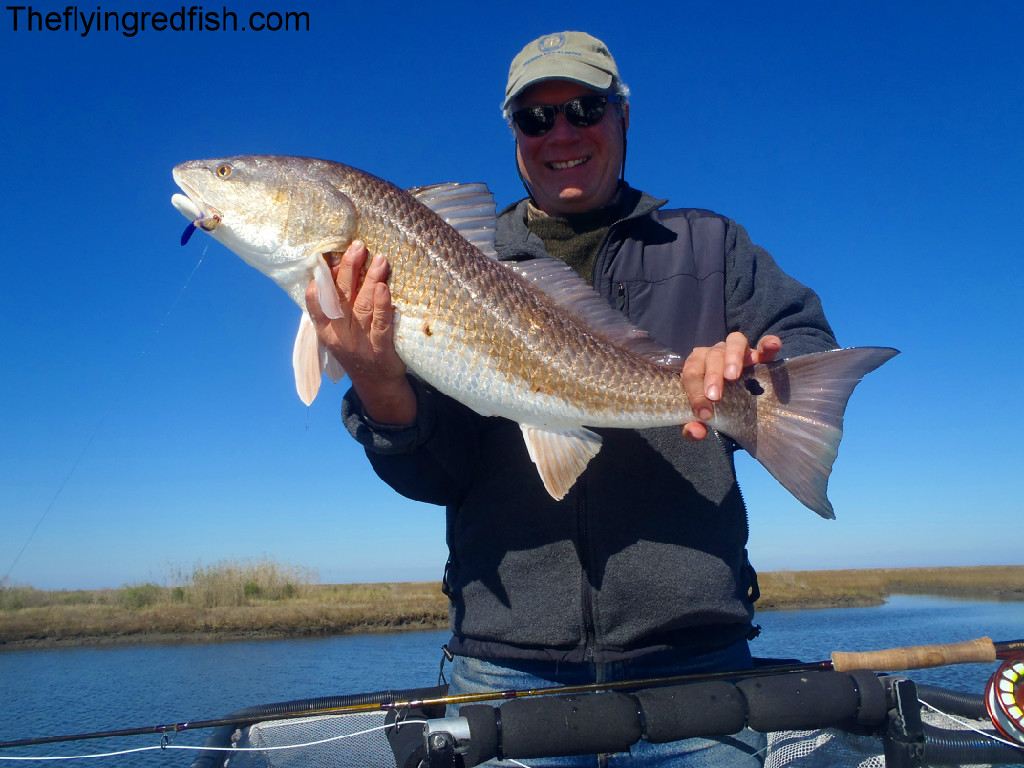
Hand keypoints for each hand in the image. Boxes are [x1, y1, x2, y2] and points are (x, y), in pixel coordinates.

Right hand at [305, 240, 415, 424]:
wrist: (377, 386)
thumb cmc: (359, 350)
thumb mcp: (339, 332)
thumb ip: (337, 307)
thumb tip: (338, 268)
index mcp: (326, 331)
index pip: (317, 302)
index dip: (322, 279)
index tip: (328, 257)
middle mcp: (339, 337)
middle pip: (342, 297)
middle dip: (348, 269)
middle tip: (357, 246)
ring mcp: (360, 344)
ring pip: (363, 306)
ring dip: (370, 280)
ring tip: (378, 259)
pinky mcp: (381, 350)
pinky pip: (381, 324)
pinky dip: (383, 305)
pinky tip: (384, 287)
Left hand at [680, 332, 781, 439]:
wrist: (731, 401)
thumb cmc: (712, 406)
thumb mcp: (701, 418)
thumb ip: (693, 427)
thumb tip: (696, 432)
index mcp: (696, 366)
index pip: (691, 373)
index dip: (695, 393)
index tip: (704, 413)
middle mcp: (714, 354)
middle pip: (711, 356)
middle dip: (712, 376)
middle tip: (715, 397)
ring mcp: (735, 351)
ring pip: (733, 343)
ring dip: (732, 357)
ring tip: (733, 376)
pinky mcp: (758, 354)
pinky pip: (762, 345)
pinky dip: (766, 345)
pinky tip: (772, 346)